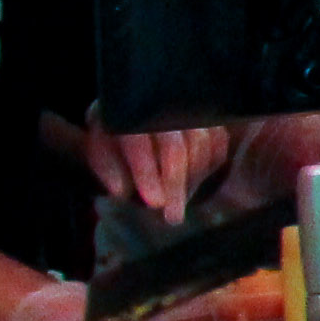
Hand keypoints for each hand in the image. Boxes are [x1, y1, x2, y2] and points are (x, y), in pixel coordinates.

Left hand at [82, 119, 235, 223]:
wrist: (137, 103)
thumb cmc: (116, 129)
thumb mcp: (100, 144)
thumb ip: (106, 165)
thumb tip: (121, 191)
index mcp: (127, 111)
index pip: (138, 143)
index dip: (146, 174)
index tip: (154, 204)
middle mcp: (161, 105)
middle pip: (176, 148)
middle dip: (176, 186)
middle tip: (173, 217)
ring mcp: (188, 107)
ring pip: (202, 146)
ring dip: (192, 180)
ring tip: (179, 203)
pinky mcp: (209, 116)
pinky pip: (219, 143)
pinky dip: (210, 167)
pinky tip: (194, 182)